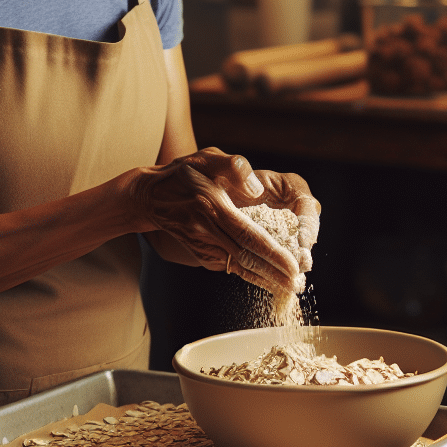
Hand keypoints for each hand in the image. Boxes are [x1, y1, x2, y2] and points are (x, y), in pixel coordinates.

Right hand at [130, 147, 315, 295]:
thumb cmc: (181, 175)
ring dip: (264, 279)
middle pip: (246, 258)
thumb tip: (257, 188)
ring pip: (238, 267)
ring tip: (287, 288)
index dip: (271, 254)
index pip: (248, 235)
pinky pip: (230, 266)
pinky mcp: (201, 254)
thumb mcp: (205, 159)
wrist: (149, 197)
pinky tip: (267, 278)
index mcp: (212, 208)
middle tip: (297, 284)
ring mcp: (202, 246)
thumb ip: (232, 167)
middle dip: (274, 274)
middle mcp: (206, 232)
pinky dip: (250, 274)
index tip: (292, 267)